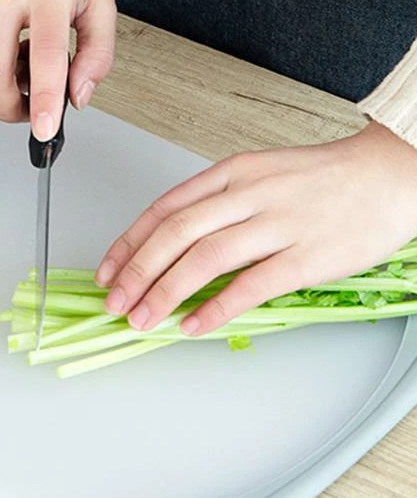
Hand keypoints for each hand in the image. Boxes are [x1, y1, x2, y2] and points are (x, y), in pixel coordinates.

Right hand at [0, 0, 116, 141]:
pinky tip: (10, 38)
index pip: (45, 53)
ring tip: (28, 55)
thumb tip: (76, 97)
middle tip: (28, 113)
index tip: (43, 129)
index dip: (42, 98)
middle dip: (7, 106)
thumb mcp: (102, 2)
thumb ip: (97, 55)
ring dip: (5, 77)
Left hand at [95, 122, 416, 334]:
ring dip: (166, 292)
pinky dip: (216, 307)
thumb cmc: (323, 179)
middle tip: (115, 302)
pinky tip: (193, 325)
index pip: (163, 209)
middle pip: (175, 234)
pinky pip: (251, 285)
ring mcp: (278, 223)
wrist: (391, 172)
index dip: (128, 243)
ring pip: (204, 258)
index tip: (108, 271)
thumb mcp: (259, 175)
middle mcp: (248, 195)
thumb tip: (172, 244)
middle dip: (137, 272)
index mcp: (231, 174)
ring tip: (143, 319)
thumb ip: (218, 204)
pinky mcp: (307, 255)